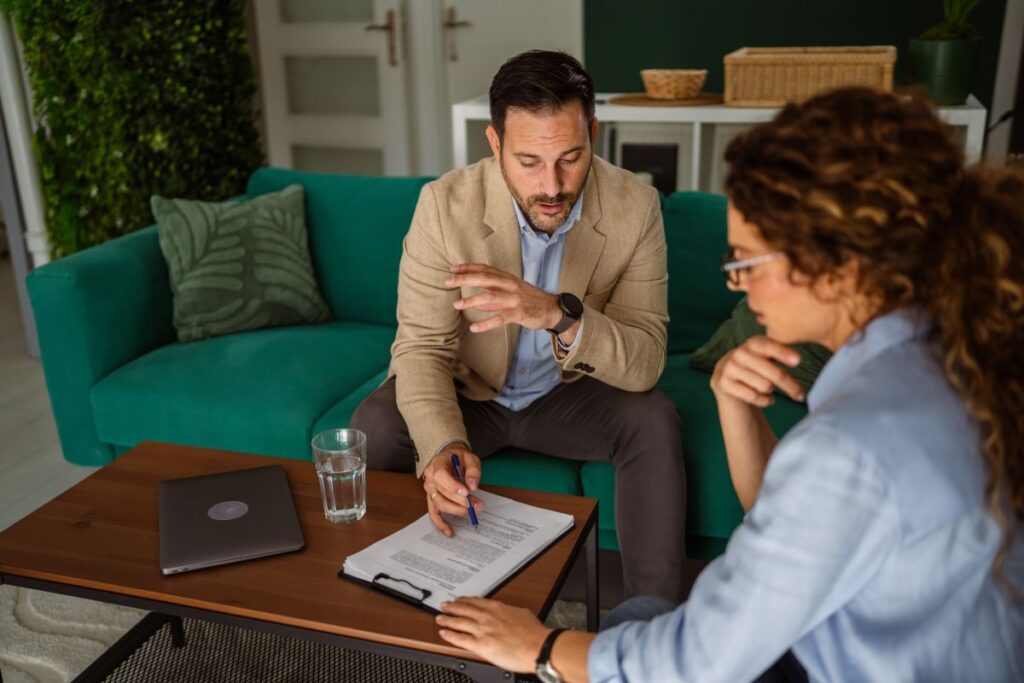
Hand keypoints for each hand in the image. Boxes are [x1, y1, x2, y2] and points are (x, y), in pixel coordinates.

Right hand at [422, 444, 483, 536]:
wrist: (450, 458)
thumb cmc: (459, 458)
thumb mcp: (470, 458)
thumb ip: (473, 471)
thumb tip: (473, 486)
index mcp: (436, 465)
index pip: (440, 476)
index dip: (452, 486)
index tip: (466, 492)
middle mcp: (429, 479)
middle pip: (442, 493)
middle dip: (461, 501)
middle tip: (477, 505)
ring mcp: (430, 491)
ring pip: (440, 505)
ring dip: (456, 511)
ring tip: (472, 511)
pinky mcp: (432, 500)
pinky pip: (434, 514)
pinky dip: (441, 524)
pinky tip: (450, 531)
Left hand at [436, 596, 550, 672]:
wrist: (537, 646)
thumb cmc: (534, 633)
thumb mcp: (523, 614)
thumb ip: (512, 613)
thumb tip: (511, 614)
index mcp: (497, 608)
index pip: (477, 602)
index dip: (466, 601)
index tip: (460, 599)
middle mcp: (487, 617)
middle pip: (464, 610)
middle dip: (452, 607)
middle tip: (444, 605)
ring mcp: (482, 630)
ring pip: (459, 622)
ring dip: (448, 620)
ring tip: (440, 618)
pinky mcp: (480, 645)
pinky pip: (461, 639)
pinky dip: (450, 636)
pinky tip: (444, 634)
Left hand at [446, 263, 560, 332]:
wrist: (553, 310)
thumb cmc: (531, 301)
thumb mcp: (513, 294)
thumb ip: (495, 299)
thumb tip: (477, 303)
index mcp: (508, 279)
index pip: (486, 269)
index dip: (469, 268)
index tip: (453, 269)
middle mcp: (510, 286)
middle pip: (485, 278)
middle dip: (465, 279)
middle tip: (448, 282)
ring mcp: (515, 299)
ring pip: (490, 296)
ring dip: (472, 300)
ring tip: (456, 304)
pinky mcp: (519, 313)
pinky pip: (500, 318)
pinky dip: (486, 323)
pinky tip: (474, 328)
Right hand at [711, 336, 804, 407]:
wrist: (727, 381)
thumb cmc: (755, 370)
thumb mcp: (766, 358)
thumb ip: (778, 353)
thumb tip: (797, 359)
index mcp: (753, 343)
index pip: (770, 347)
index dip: (783, 353)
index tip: (798, 360)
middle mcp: (739, 353)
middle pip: (772, 372)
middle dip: (789, 385)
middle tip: (801, 395)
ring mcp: (729, 368)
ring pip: (764, 386)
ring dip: (771, 391)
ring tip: (769, 390)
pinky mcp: (722, 383)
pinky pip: (752, 396)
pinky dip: (763, 400)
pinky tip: (766, 399)